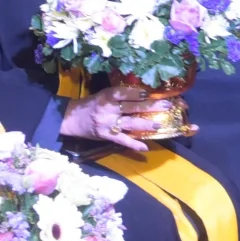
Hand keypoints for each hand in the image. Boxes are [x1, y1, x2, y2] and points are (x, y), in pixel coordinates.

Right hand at [60, 82, 174, 152]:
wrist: (72, 118)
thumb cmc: (91, 104)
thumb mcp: (104, 94)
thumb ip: (120, 95)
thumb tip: (143, 94)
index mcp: (107, 96)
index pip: (124, 93)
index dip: (138, 93)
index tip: (151, 94)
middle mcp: (108, 109)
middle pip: (132, 107)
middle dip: (150, 107)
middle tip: (167, 106)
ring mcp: (108, 124)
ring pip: (130, 123)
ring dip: (145, 124)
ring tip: (159, 125)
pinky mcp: (107, 136)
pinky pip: (122, 140)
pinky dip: (134, 144)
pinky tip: (145, 147)